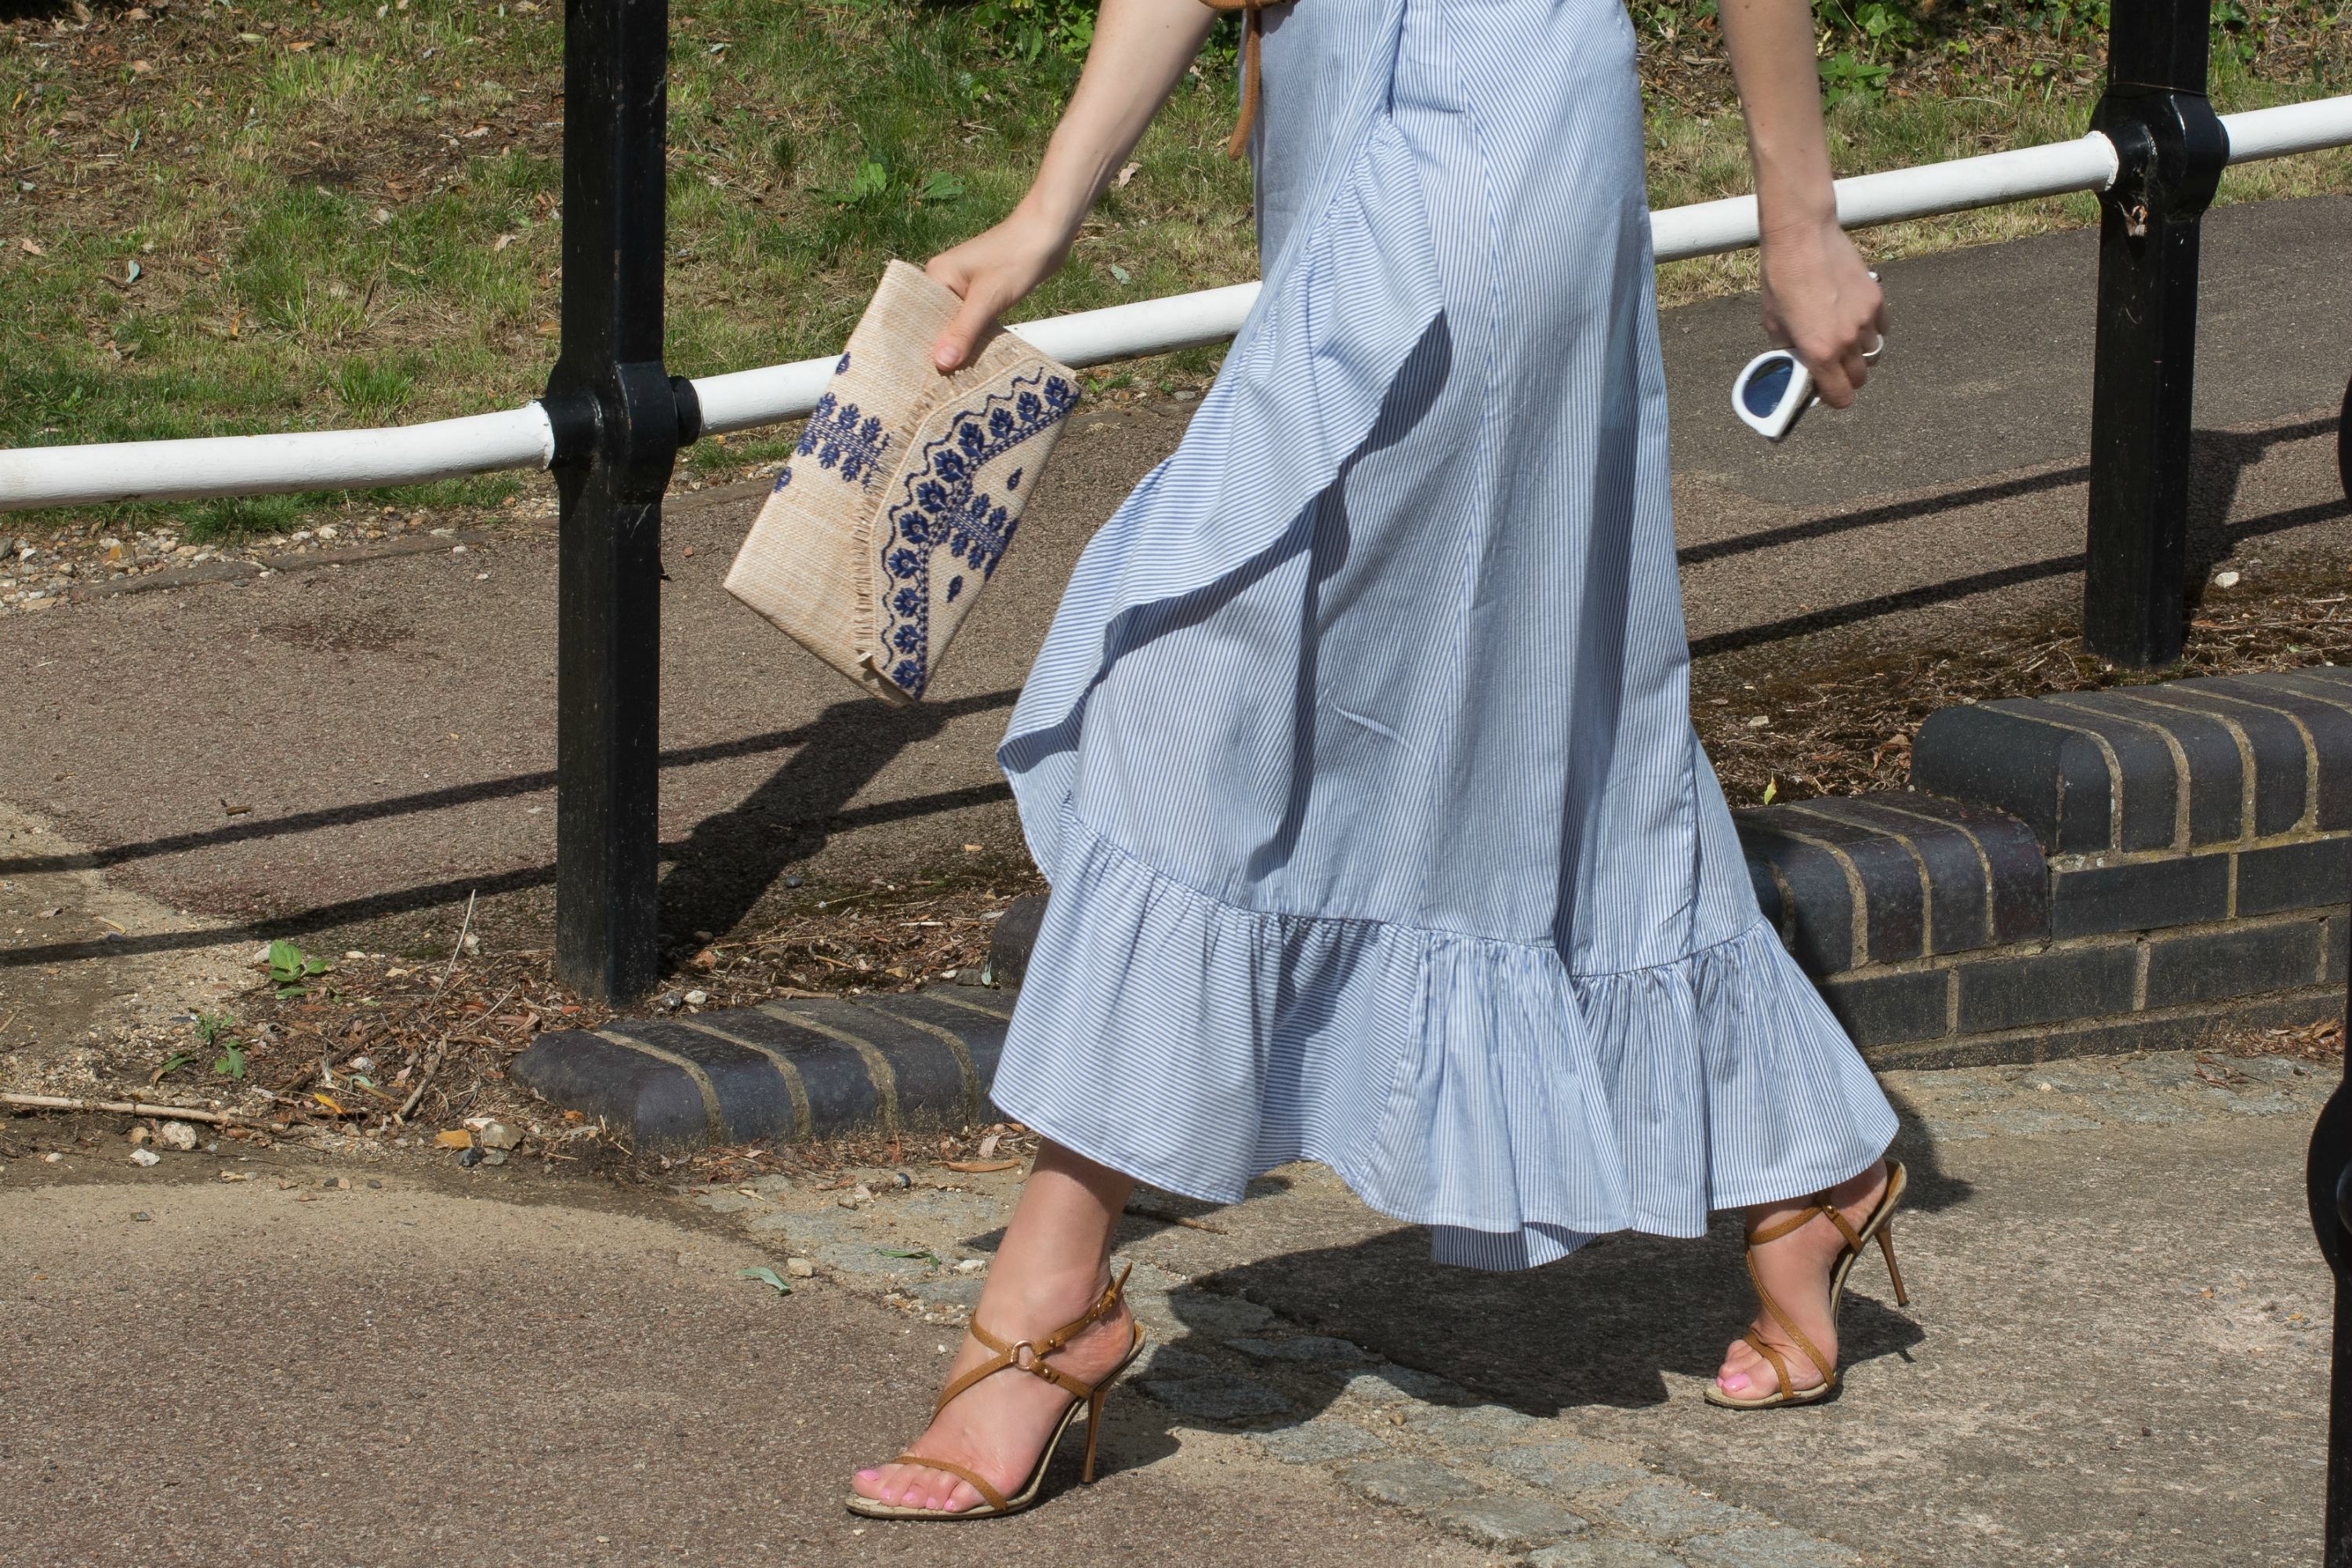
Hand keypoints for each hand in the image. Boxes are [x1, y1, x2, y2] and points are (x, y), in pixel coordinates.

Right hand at [925, 207, 1077, 372]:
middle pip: (935, 324)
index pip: (916, 318)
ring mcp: (964, 288)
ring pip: (955, 325)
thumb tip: (940, 364)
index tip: (917, 378)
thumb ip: (963, 331)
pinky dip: (974, 338)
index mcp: (936, 276)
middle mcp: (945, 281)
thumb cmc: (1016, 258)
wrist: (1049, 233)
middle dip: (939, 351)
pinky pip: (972, 322)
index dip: (918, 346)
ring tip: (955, 382)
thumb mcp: (988, 299)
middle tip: (937, 388)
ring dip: (959, 347)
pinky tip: (975, 362)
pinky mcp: (983, 294)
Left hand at [1757, 220, 1886, 408]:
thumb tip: (1799, 362)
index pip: (1841, 396)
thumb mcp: (1773, 323)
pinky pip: (1881, 327)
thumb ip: (1790, 350)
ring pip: (1873, 353)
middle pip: (1860, 378)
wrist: (1802, 237)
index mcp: (1819, 351)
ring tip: (1843, 338)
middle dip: (1846, 377)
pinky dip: (1871, 330)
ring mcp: (1866, 318)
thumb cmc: (1780, 277)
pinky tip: (1855, 319)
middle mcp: (1847, 340)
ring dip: (1859, 353)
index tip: (1826, 392)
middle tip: (1831, 365)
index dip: (1834, 399)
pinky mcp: (1876, 298)